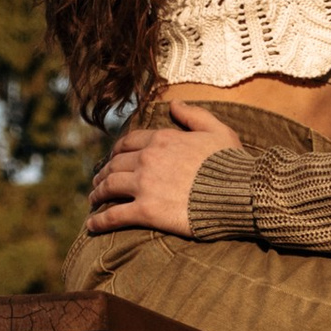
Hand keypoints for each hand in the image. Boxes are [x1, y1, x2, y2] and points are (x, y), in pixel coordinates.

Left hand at [86, 99, 234, 237]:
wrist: (239, 193)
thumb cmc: (232, 163)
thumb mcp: (218, 130)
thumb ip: (194, 115)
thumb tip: (174, 104)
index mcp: (163, 139)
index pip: (129, 142)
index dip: (117, 151)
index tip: (113, 158)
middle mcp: (148, 159)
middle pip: (114, 164)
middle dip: (103, 172)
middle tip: (98, 182)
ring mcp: (144, 185)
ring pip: (109, 186)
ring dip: (97, 193)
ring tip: (93, 201)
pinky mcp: (146, 211)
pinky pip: (114, 215)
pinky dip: (99, 221)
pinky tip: (91, 226)